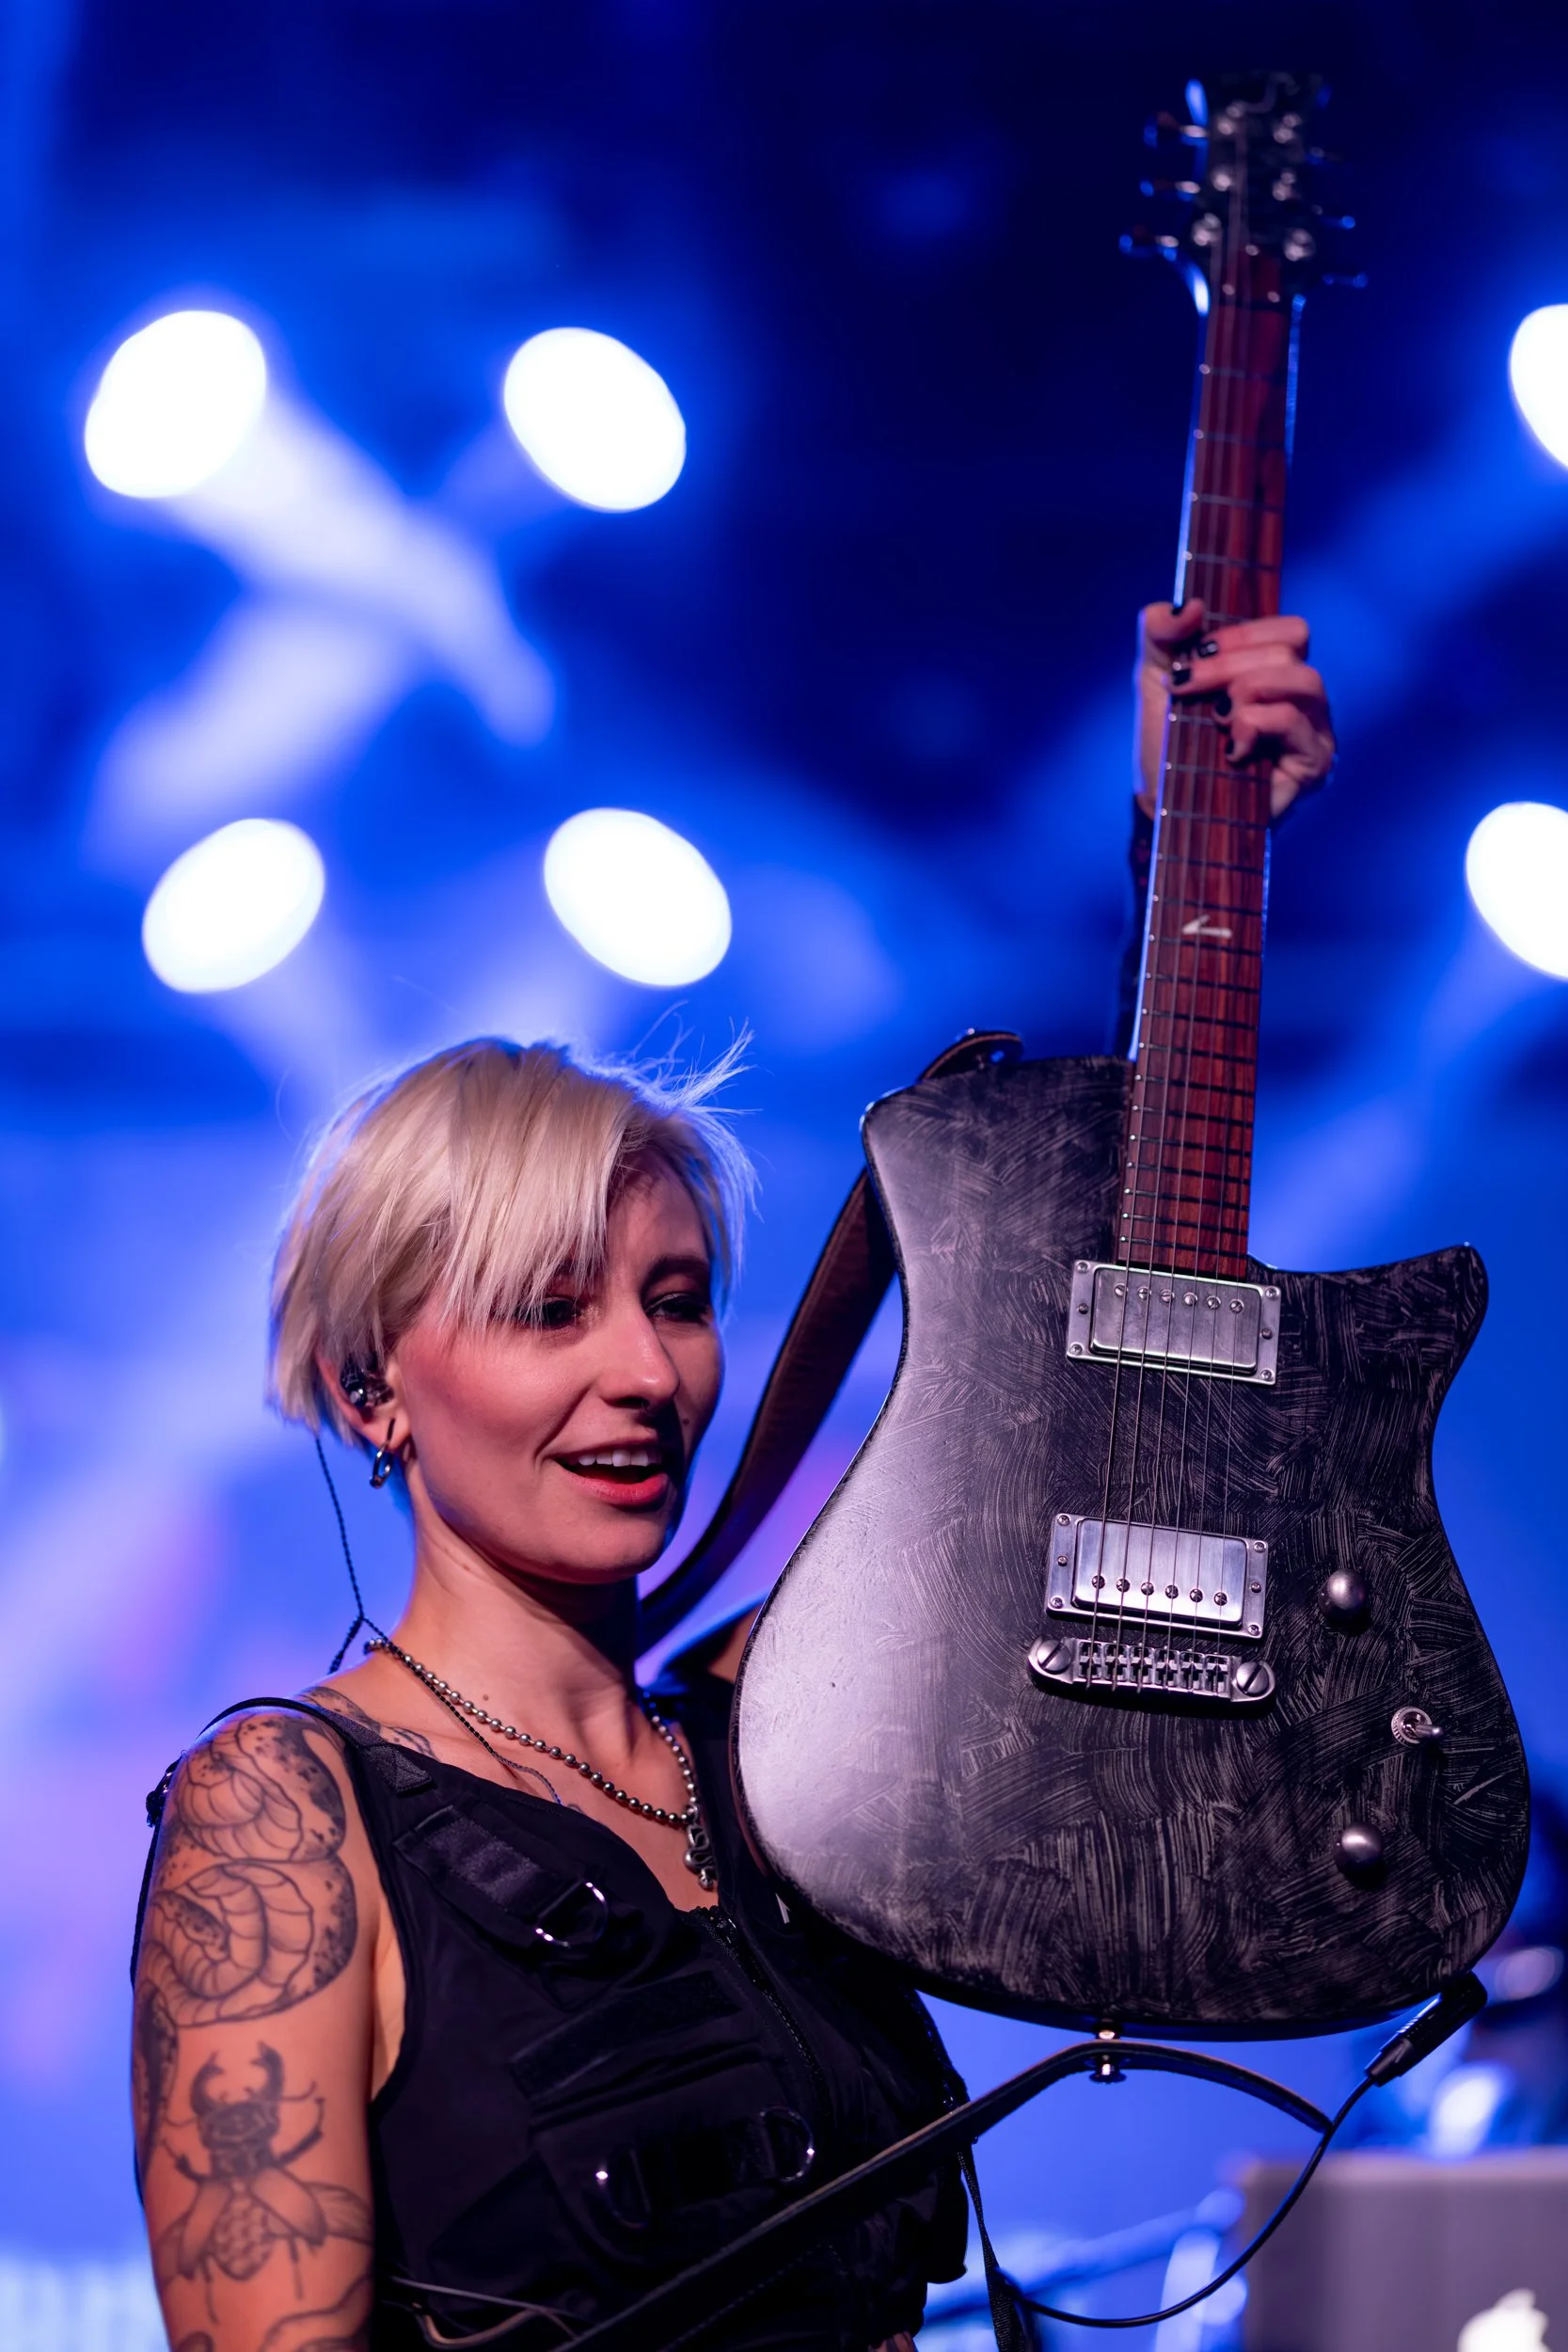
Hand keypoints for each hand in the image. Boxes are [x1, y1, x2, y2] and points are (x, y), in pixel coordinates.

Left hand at [1135, 598, 1335, 821]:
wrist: (1163, 806)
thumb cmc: (1167, 745)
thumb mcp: (1154, 677)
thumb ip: (1160, 631)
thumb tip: (1191, 605)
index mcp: (1276, 671)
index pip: (1288, 630)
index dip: (1239, 634)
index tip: (1192, 655)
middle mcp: (1303, 699)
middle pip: (1291, 648)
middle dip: (1229, 664)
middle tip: (1189, 688)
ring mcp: (1315, 732)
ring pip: (1304, 679)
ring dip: (1247, 690)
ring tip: (1216, 718)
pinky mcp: (1313, 765)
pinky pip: (1292, 721)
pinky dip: (1252, 724)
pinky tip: (1229, 747)